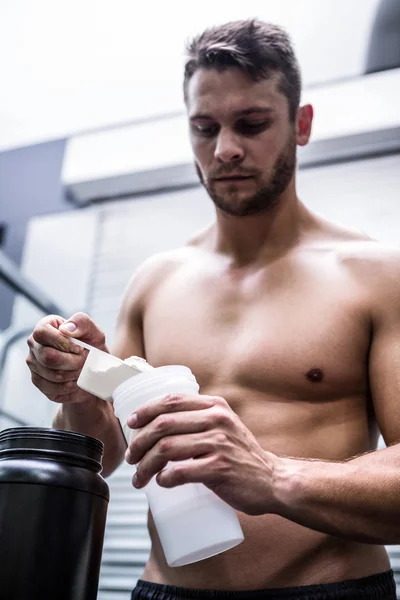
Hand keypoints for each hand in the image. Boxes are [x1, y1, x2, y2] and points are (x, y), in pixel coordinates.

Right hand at [26, 312, 107, 403]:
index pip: (42, 332)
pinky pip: (52, 387)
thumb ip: (82, 323)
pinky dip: (69, 386)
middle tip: (84, 361)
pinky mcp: (38, 381)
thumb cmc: (92, 347)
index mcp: (46, 326)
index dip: (62, 342)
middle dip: (72, 361)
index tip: (79, 348)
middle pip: (47, 356)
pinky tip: (75, 380)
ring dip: (73, 374)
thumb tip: (66, 329)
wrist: (94, 370)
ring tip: (81, 370)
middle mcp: (35, 344)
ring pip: (52, 374)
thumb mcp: (94, 332)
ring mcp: (34, 364)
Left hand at [125, 393, 280, 515]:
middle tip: (131, 458)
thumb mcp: (224, 425)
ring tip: (140, 478)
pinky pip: (180, 471)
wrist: (272, 480)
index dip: (145, 410)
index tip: (130, 424)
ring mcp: (219, 443)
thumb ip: (199, 419)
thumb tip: (158, 424)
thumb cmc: (240, 455)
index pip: (171, 400)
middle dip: (139, 442)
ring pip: (167, 449)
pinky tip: (161, 483)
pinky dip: (164, 478)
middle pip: (163, 424)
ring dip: (146, 465)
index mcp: (214, 405)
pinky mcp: (220, 468)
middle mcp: (217, 419)